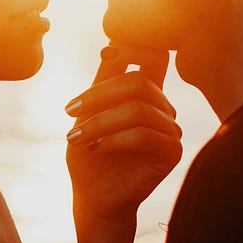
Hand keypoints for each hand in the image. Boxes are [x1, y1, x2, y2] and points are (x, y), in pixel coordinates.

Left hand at [64, 43, 182, 225]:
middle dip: (100, 94)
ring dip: (101, 121)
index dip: (135, 47)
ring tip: (76, 137)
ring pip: (138, 109)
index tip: (105, 54)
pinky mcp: (172, 152)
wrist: (93, 196)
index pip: (153, 56)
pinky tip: (95, 148)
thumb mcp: (88, 112)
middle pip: (140, 82)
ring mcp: (170, 129)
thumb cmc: (88, 153)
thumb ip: (103, 80)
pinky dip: (114, 139)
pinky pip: (144, 135)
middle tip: (70, 110)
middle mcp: (162, 107)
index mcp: (146, 93)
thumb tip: (112, 46)